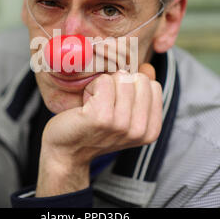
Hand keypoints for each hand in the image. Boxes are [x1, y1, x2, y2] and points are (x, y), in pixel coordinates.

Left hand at [35, 63, 162, 196]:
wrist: (65, 152)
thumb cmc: (93, 129)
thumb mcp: (123, 113)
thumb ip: (140, 90)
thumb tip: (148, 67)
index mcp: (150, 131)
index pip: (153, 86)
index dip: (132, 88)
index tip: (116, 106)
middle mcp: (140, 130)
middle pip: (140, 80)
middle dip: (119, 84)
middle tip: (103, 104)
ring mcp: (121, 125)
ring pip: (123, 78)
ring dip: (104, 86)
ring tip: (93, 105)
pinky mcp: (102, 117)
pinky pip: (104, 81)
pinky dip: (92, 86)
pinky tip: (85, 104)